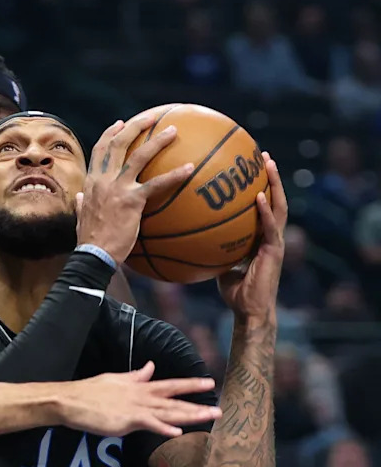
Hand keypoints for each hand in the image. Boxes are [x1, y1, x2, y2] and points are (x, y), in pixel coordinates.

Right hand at [61, 361, 219, 436]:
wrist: (69, 400)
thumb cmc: (89, 392)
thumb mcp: (115, 379)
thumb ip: (136, 375)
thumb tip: (150, 367)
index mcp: (138, 386)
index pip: (170, 384)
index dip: (190, 384)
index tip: (209, 383)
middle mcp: (141, 396)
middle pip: (174, 400)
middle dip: (197, 404)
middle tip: (220, 409)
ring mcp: (135, 407)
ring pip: (167, 411)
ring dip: (189, 415)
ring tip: (209, 418)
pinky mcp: (126, 420)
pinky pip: (148, 424)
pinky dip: (163, 428)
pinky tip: (177, 432)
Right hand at [76, 111, 193, 263]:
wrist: (94, 254)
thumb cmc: (89, 240)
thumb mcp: (80, 217)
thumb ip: (80, 204)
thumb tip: (78, 197)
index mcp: (91, 182)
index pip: (100, 150)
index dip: (110, 134)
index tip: (120, 123)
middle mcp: (103, 180)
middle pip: (118, 143)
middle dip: (135, 126)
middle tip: (151, 117)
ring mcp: (118, 188)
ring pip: (139, 155)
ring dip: (157, 140)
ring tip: (173, 130)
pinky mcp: (133, 200)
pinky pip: (157, 184)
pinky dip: (175, 175)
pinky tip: (191, 169)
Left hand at [217, 153, 285, 320]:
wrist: (249, 311)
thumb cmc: (234, 291)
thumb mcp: (219, 263)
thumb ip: (211, 247)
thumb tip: (187, 235)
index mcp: (260, 236)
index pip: (262, 205)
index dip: (260, 186)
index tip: (251, 167)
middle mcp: (271, 235)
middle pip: (274, 199)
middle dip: (271, 177)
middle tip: (264, 155)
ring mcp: (275, 242)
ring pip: (278, 206)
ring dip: (275, 184)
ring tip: (268, 164)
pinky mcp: (274, 251)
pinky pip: (270, 227)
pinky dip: (265, 211)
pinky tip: (258, 196)